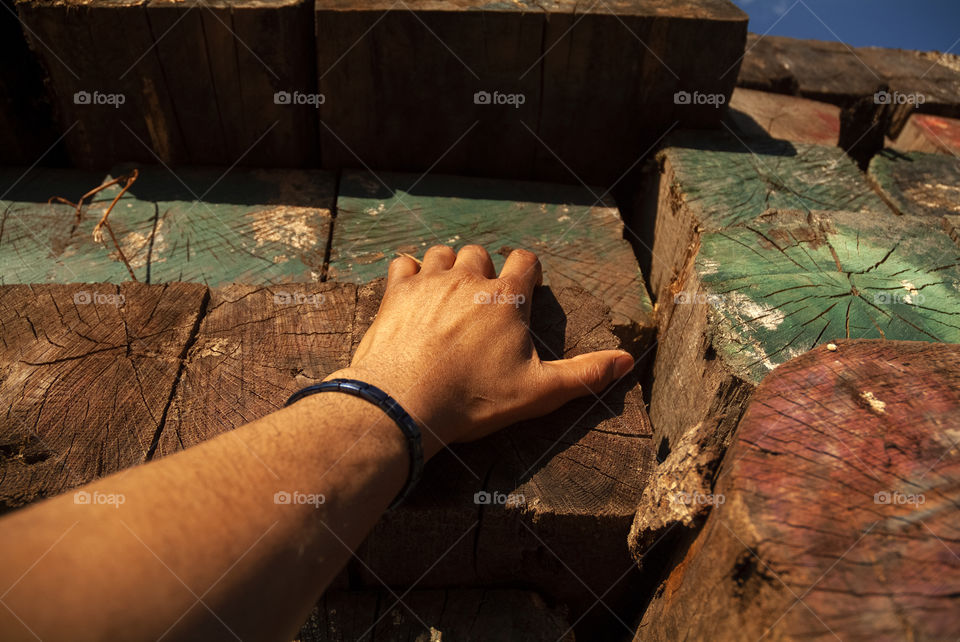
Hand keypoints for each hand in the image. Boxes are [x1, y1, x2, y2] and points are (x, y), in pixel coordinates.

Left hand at [327, 245, 633, 458]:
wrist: (404, 403)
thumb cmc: (473, 399)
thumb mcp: (538, 392)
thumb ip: (584, 374)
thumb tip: (627, 361)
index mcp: (506, 298)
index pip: (525, 261)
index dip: (528, 269)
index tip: (525, 285)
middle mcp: (468, 279)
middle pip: (480, 254)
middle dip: (484, 270)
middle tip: (482, 298)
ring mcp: (429, 283)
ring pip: (442, 254)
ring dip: (448, 266)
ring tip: (448, 291)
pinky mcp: (396, 294)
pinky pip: (402, 264)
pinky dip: (409, 272)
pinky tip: (412, 290)